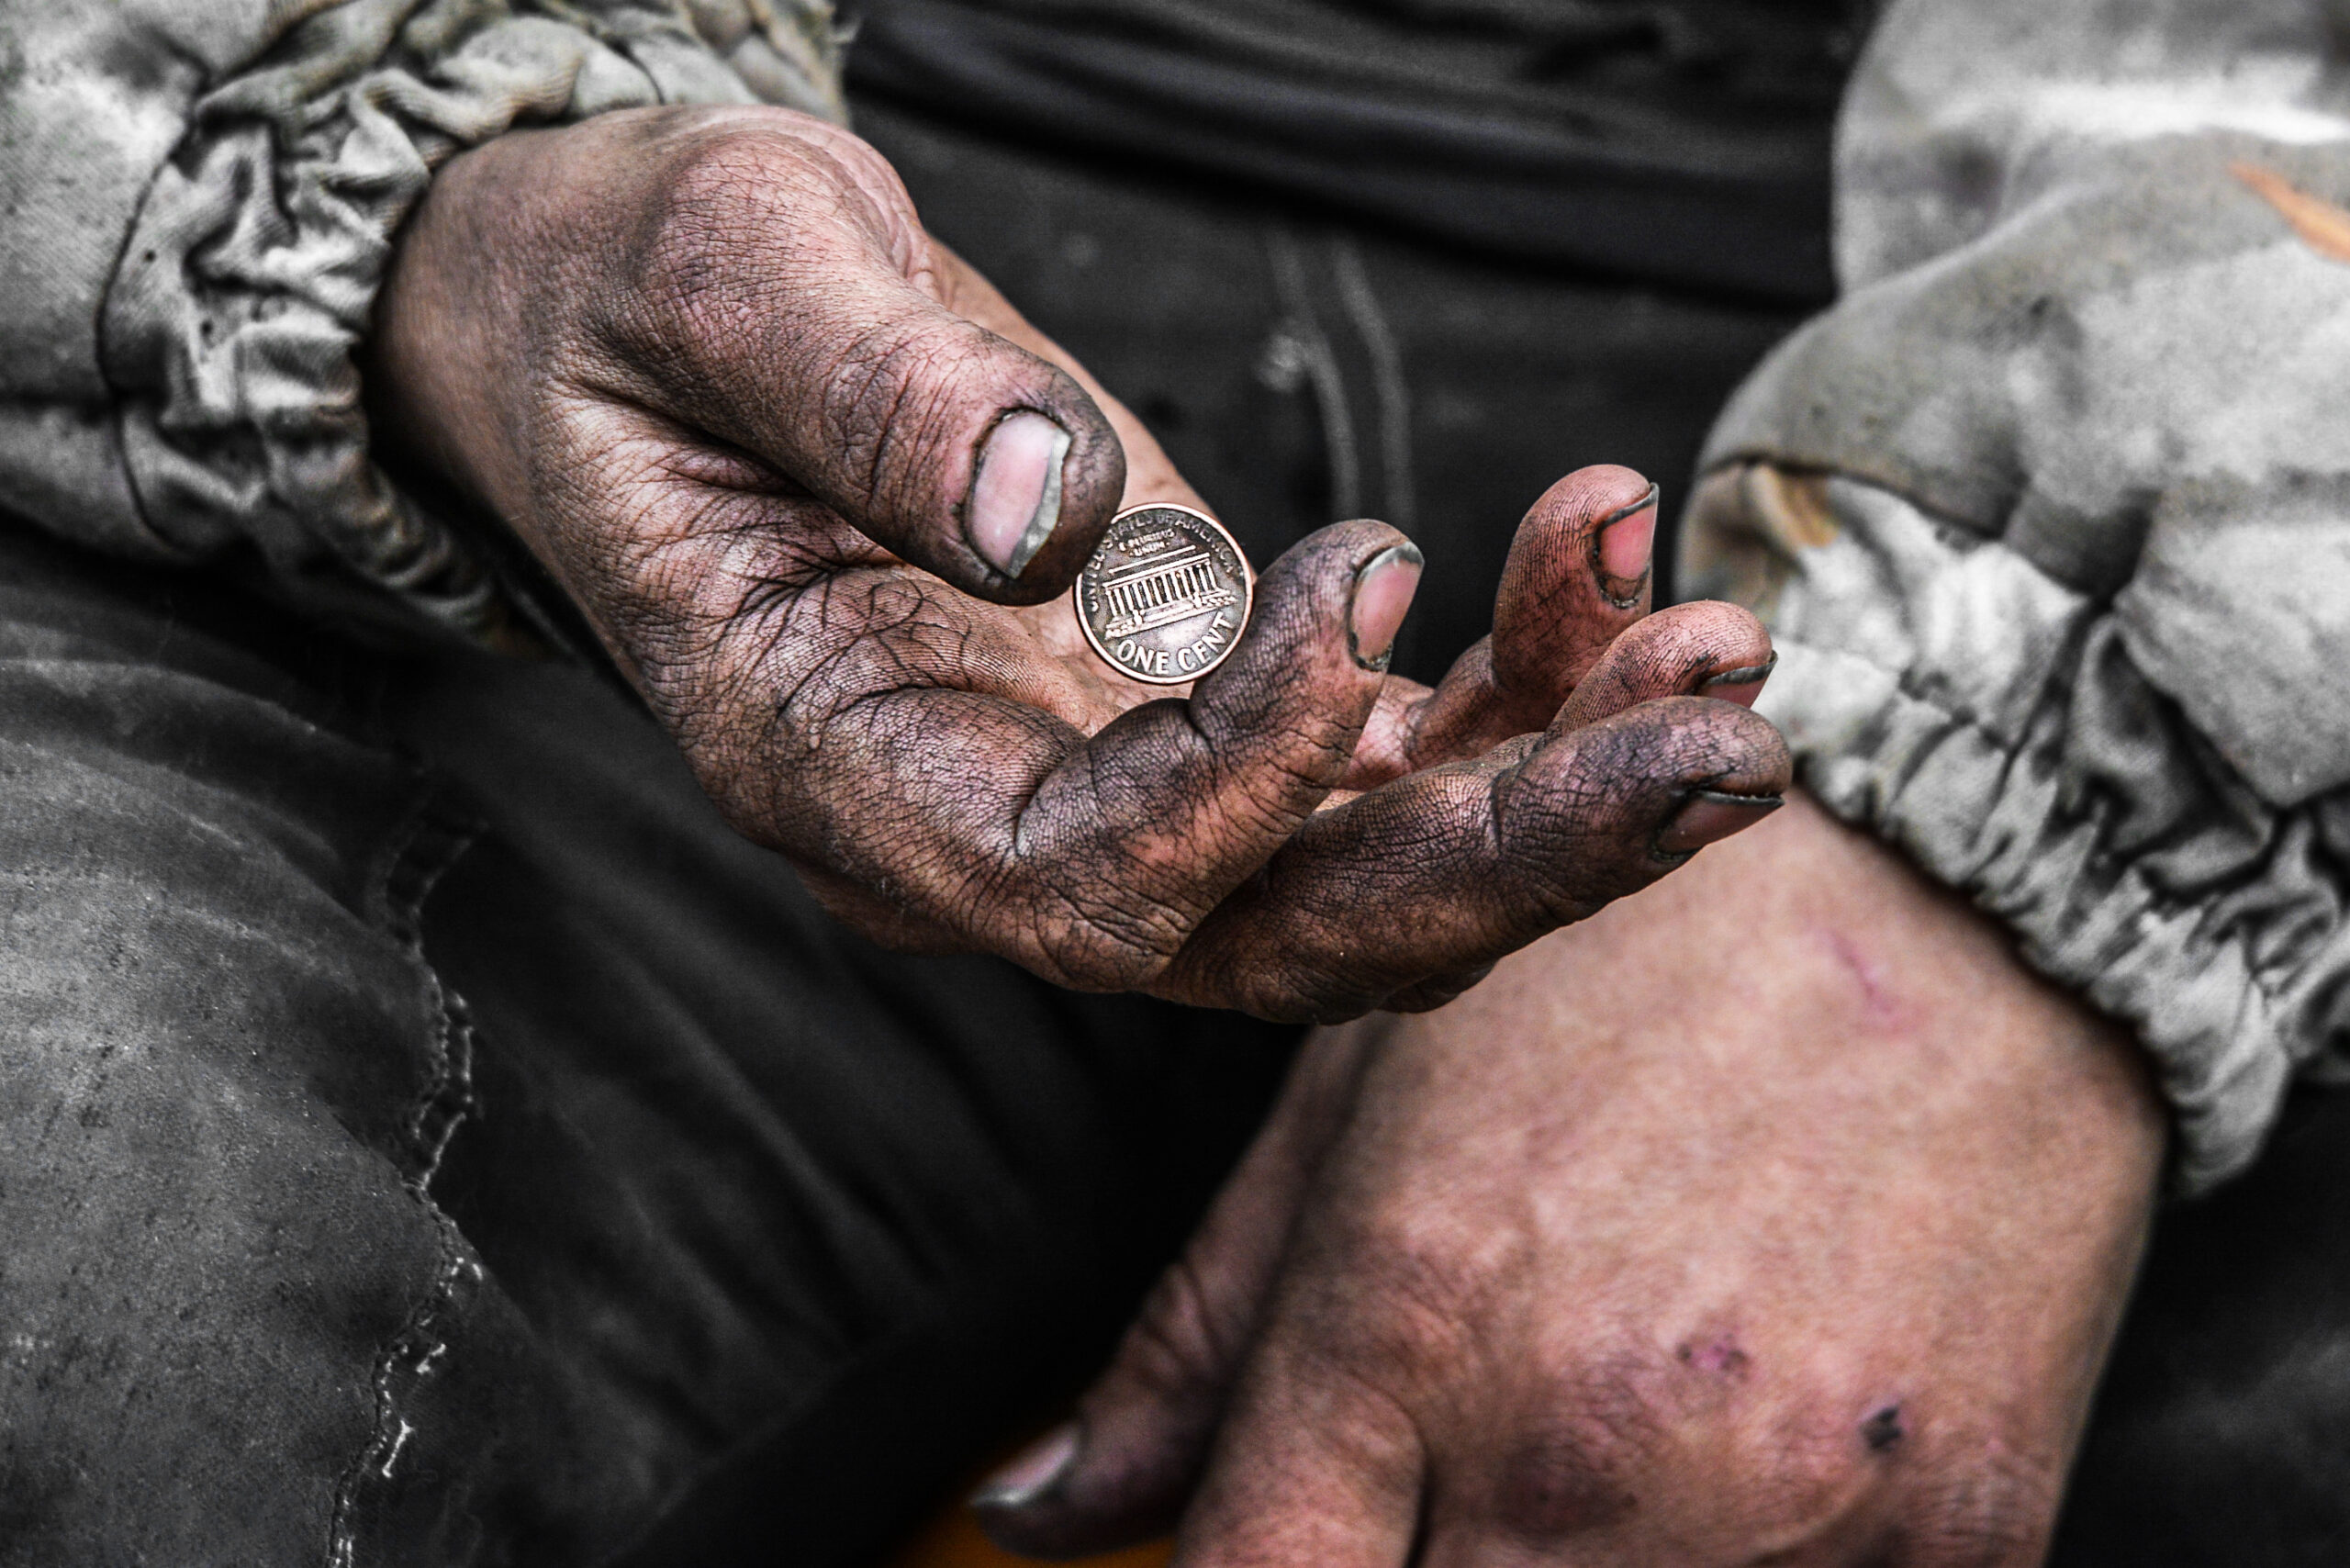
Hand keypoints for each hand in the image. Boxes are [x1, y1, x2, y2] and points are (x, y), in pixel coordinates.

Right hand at [368, 105, 1787, 1017]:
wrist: (652, 322)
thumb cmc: (650, 301)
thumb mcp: (725, 284)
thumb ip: (869, 401)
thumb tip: (1048, 514)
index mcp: (851, 775)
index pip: (1085, 886)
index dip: (1251, 777)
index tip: (1370, 565)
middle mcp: (996, 828)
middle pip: (1279, 939)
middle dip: (1509, 863)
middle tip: (1715, 751)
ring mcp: (1110, 779)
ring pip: (1369, 872)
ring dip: (1565, 777)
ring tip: (1721, 644)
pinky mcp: (1197, 699)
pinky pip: (1387, 747)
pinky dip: (1523, 672)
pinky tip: (1606, 546)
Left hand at [977, 794, 2167, 1562]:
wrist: (1964, 886)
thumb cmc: (1622, 974)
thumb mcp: (1368, 1098)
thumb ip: (1197, 1334)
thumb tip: (1040, 1507)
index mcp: (1404, 1317)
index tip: (1275, 1553)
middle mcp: (1575, 1445)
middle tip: (1446, 1493)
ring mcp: (1777, 1514)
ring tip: (1597, 1464)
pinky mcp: (1959, 1539)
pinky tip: (1739, 1487)